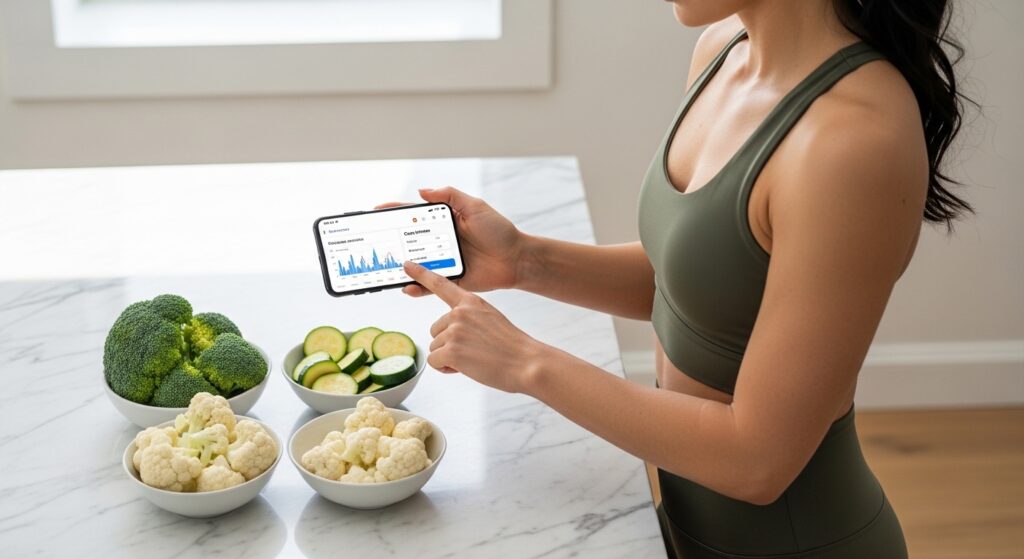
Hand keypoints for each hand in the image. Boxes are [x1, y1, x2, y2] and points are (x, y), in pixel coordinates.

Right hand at [375, 187, 526, 296]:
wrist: (516, 259)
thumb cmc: (499, 231)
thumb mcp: (475, 207)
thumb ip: (450, 196)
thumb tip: (422, 191)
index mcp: (443, 222)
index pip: (414, 215)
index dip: (394, 213)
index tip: (375, 212)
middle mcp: (439, 241)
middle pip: (409, 240)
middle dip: (390, 241)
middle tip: (374, 243)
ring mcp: (443, 261)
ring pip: (415, 264)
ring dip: (399, 266)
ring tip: (383, 268)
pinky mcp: (450, 279)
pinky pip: (428, 284)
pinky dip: (416, 287)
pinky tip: (406, 286)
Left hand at [403, 260, 547, 393]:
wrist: (527, 363)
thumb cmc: (512, 347)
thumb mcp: (491, 320)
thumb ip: (470, 319)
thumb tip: (451, 334)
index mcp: (471, 301)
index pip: (442, 284)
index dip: (422, 274)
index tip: (407, 265)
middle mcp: (460, 312)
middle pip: (435, 330)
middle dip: (448, 344)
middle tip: (474, 351)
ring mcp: (454, 330)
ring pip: (435, 348)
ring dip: (449, 358)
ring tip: (475, 359)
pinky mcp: (451, 349)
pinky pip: (435, 362)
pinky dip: (447, 369)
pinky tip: (467, 368)